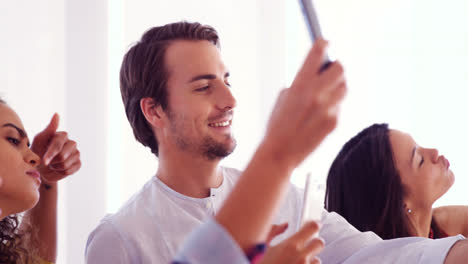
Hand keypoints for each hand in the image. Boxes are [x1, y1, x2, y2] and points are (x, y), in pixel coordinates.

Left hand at [30, 114, 80, 182]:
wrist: (41, 168)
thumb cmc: (38, 152)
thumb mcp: (40, 139)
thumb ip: (49, 128)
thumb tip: (57, 114)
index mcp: (62, 135)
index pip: (58, 144)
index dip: (50, 153)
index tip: (44, 161)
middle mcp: (71, 143)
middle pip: (63, 155)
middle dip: (52, 161)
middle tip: (47, 161)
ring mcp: (76, 153)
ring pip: (65, 164)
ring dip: (55, 167)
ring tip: (52, 164)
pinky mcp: (78, 163)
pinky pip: (69, 170)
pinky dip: (61, 172)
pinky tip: (58, 169)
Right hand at [259, 221, 323, 263]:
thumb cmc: (259, 263)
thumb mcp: (260, 246)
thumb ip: (273, 232)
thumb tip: (284, 225)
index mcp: (290, 246)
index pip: (312, 228)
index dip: (314, 225)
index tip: (313, 225)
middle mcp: (301, 258)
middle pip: (319, 243)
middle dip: (314, 242)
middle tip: (306, 244)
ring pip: (317, 261)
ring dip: (310, 260)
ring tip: (296, 262)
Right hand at [262, 39, 346, 169]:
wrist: (280, 153)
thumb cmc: (278, 124)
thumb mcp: (284, 97)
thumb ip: (301, 83)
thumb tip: (316, 73)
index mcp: (300, 84)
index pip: (318, 53)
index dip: (323, 44)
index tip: (325, 42)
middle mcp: (316, 94)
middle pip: (340, 68)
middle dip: (336, 67)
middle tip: (330, 70)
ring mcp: (328, 108)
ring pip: (344, 87)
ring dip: (337, 86)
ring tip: (326, 93)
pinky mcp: (335, 122)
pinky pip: (340, 106)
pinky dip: (333, 106)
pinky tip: (320, 114)